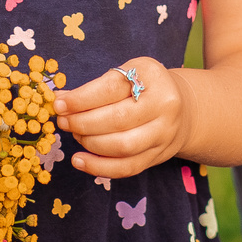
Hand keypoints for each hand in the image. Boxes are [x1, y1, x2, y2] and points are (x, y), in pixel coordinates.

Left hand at [55, 56, 188, 179]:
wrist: (183, 108)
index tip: (59, 105)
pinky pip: (127, 167)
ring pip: (122, 146)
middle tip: (64, 122)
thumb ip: (96, 88)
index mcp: (151, 76)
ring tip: (74, 135)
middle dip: (82, 123)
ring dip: (90, 143)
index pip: (111, 88)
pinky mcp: (159, 156)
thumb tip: (61, 102)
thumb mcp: (126, 73)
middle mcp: (163, 105)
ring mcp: (164, 133)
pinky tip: (79, 161)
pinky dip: (100, 167)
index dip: (81, 99)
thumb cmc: (144, 87)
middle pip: (117, 120)